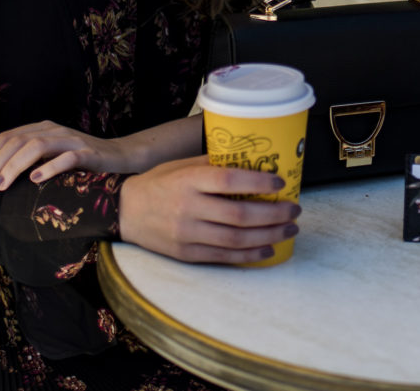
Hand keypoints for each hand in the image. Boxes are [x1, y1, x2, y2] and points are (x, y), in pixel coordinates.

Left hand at [0, 121, 133, 192]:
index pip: (6, 138)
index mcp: (41, 129)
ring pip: (36, 146)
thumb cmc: (80, 163)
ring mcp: (71, 140)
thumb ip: (29, 160)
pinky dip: (49, 167)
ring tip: (0, 186)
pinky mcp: (88, 153)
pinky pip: (67, 157)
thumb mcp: (50, 157)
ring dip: (13, 167)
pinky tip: (36, 180)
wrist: (120, 157)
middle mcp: (54, 130)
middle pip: (17, 141)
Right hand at [118, 156, 301, 263]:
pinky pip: (224, 257)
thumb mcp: (182, 165)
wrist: (125, 212)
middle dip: (273, 214)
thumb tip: (251, 161)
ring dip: (269, 235)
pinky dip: (249, 255)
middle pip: (239, 215)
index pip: (228, 180)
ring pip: (236, 239)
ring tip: (289, 229)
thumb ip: (213, 164)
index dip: (257, 182)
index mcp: (188, 180)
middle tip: (294, 209)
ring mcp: (187, 234)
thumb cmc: (159, 183)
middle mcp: (188, 208)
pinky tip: (268, 249)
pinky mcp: (187, 254)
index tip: (279, 182)